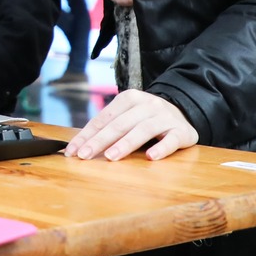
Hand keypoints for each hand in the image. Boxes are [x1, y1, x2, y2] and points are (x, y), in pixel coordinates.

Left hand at [65, 89, 197, 161]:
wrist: (183, 114)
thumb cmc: (147, 119)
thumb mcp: (128, 116)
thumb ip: (109, 127)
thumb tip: (81, 145)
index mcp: (130, 98)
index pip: (104, 118)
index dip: (87, 135)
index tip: (73, 151)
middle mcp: (147, 105)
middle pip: (120, 123)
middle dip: (100, 140)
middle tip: (85, 156)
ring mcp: (165, 117)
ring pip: (144, 130)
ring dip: (126, 143)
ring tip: (110, 157)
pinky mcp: (182, 131)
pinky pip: (172, 140)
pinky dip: (162, 148)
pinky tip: (151, 157)